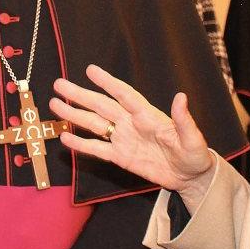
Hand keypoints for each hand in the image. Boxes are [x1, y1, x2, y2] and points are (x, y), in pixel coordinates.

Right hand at [55, 64, 214, 194]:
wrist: (190, 178)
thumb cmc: (195, 155)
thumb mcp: (193, 139)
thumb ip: (184, 120)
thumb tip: (181, 97)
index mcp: (148, 115)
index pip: (124, 95)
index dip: (108, 82)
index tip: (91, 70)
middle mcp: (131, 123)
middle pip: (101, 106)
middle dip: (80, 95)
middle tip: (59, 84)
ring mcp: (124, 139)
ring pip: (94, 124)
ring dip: (75, 114)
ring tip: (54, 105)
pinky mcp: (120, 157)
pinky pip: (97, 149)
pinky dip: (81, 143)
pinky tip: (65, 136)